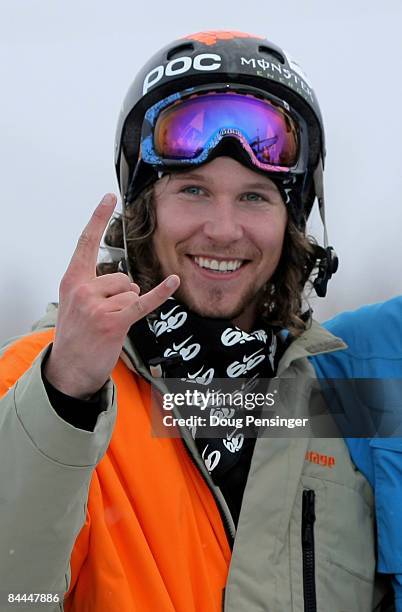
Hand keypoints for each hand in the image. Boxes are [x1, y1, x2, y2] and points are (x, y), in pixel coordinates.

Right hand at [44, 193, 179, 398]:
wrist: (69, 368)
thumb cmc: (76, 334)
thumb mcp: (74, 304)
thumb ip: (94, 285)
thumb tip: (129, 283)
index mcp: (72, 281)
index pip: (85, 243)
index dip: (97, 218)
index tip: (108, 197)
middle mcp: (82, 290)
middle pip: (122, 277)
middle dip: (122, 295)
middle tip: (106, 316)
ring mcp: (96, 306)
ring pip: (131, 292)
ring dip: (128, 308)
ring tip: (110, 325)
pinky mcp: (113, 322)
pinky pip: (143, 303)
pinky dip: (160, 294)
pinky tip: (174, 281)